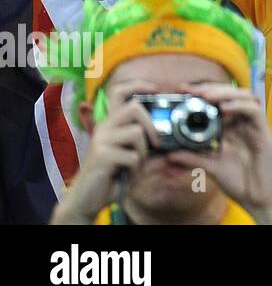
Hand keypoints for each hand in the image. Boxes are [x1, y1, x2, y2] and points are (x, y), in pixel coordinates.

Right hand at [51, 80, 159, 223]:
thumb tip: (171, 136)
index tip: (155, 88)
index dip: (137, 85)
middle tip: (157, 143)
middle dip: (152, 125)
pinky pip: (133, 155)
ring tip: (135, 166)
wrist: (86, 199)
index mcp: (110, 124)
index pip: (119, 93)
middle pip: (134, 107)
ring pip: (137, 132)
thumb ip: (145, 143)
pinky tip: (126, 175)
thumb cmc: (111, 175)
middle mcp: (104, 128)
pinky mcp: (101, 155)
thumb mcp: (130, 155)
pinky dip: (136, 168)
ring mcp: (101, 140)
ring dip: (144, 152)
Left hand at [167, 85, 271, 223]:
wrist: (258, 198)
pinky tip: (224, 109)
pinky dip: (239, 106)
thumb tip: (169, 154)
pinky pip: (254, 112)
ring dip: (225, 93)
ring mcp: (255, 127)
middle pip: (232, 95)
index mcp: (232, 128)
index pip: (218, 102)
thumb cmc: (239, 182)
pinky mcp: (264, 133)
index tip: (183, 91)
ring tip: (206, 96)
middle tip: (192, 90)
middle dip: (212, 89)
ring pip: (244, 97)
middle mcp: (244, 123)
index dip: (203, 94)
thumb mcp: (210, 168)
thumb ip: (192, 159)